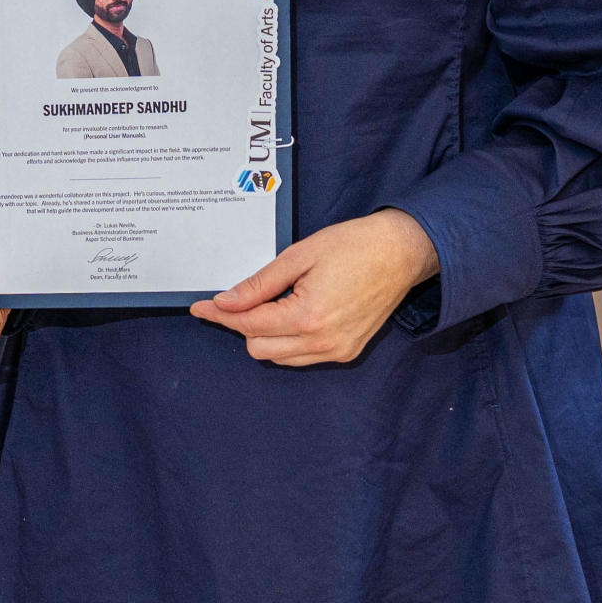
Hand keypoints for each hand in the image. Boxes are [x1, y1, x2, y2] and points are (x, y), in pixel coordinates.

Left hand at [188, 208, 438, 365]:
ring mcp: (338, 351)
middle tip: (237, 298)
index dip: (221, 315)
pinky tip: (290, 313)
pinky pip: (302, 357)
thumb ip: (259, 284)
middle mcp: (324, 342)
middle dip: (242, 325)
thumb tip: (225, 302)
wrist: (401, 252)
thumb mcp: (298, 256)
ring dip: (264, 335)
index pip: (249, 325)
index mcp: (309, 317)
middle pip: (259, 348)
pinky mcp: (348, 351)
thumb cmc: (352, 246)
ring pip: (279, 357)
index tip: (200, 307)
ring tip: (270, 302)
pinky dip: (287, 340)